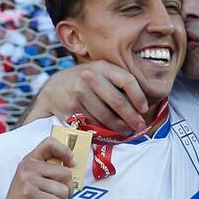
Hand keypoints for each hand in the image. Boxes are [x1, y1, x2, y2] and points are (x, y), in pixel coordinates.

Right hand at [0, 137, 74, 198]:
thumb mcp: (36, 182)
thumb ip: (50, 172)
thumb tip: (74, 166)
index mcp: (29, 161)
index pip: (50, 143)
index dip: (65, 150)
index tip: (72, 163)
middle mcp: (27, 168)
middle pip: (66, 173)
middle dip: (66, 190)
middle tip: (52, 197)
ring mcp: (28, 182)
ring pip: (64, 191)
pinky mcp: (31, 197)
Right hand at [28, 60, 147, 133]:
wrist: (55, 87)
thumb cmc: (85, 80)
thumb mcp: (100, 72)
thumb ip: (117, 81)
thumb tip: (141, 104)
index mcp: (102, 66)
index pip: (127, 80)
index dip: (139, 97)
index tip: (144, 109)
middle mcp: (89, 77)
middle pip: (118, 102)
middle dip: (132, 118)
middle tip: (140, 127)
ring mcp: (79, 93)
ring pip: (106, 116)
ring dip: (120, 127)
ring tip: (127, 131)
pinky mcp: (72, 108)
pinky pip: (93, 123)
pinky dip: (104, 130)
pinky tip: (111, 132)